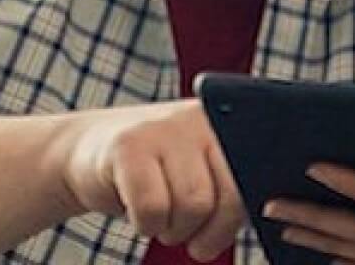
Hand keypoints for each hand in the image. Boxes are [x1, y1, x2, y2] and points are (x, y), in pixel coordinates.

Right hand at [53, 101, 245, 260]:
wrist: (86, 154)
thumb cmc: (155, 175)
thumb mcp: (201, 173)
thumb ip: (234, 188)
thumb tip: (268, 213)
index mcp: (229, 124)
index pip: (257, 180)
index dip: (236, 220)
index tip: (211, 235)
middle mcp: (202, 118)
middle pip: (230, 197)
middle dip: (208, 232)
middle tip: (187, 234)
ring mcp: (165, 128)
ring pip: (193, 206)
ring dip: (174, 230)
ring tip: (161, 218)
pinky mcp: (129, 146)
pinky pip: (153, 209)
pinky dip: (145, 226)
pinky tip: (136, 211)